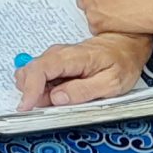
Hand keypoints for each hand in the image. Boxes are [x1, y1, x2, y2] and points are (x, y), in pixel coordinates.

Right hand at [16, 33, 152, 110]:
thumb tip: (57, 98)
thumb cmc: (122, 61)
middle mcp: (59, 53)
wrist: (126, 45)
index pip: (40, 70)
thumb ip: (83, 91)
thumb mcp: (111, 83)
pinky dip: (42, 88)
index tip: (26, 106)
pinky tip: (59, 95)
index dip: (30, 89)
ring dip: (37, 91)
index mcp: (72, 57)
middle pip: (29, 71)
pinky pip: (40, 75)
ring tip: (59, 102)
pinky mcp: (56, 62)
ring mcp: (55, 56)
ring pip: (31, 74)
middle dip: (32, 92)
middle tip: (49, 107)